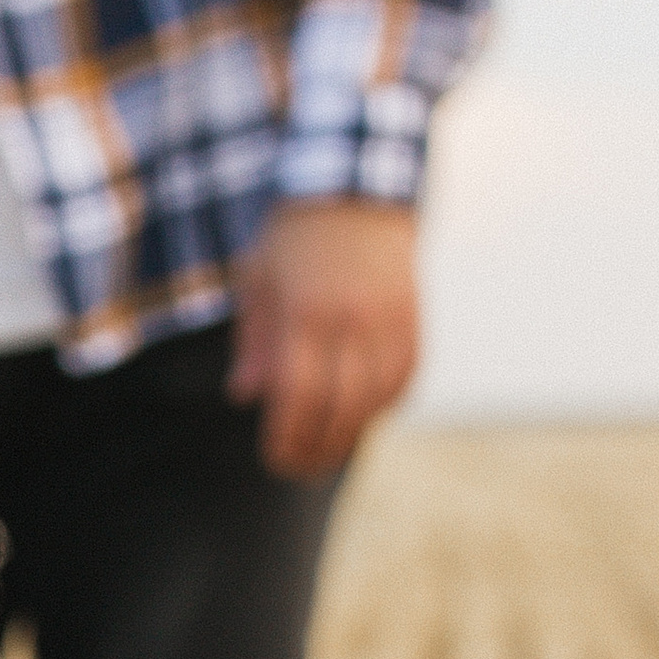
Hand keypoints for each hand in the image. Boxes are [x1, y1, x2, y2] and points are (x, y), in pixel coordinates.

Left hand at [226, 196, 419, 480]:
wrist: (354, 189)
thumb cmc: (292, 239)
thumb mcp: (258, 281)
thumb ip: (254, 339)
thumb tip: (245, 396)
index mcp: (305, 310)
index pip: (298, 395)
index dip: (288, 437)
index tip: (275, 459)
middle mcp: (353, 318)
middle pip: (341, 406)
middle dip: (317, 448)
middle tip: (297, 469)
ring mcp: (390, 318)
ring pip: (378, 398)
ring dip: (352, 433)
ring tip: (326, 453)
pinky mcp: (413, 317)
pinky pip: (404, 377)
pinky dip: (384, 405)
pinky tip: (361, 417)